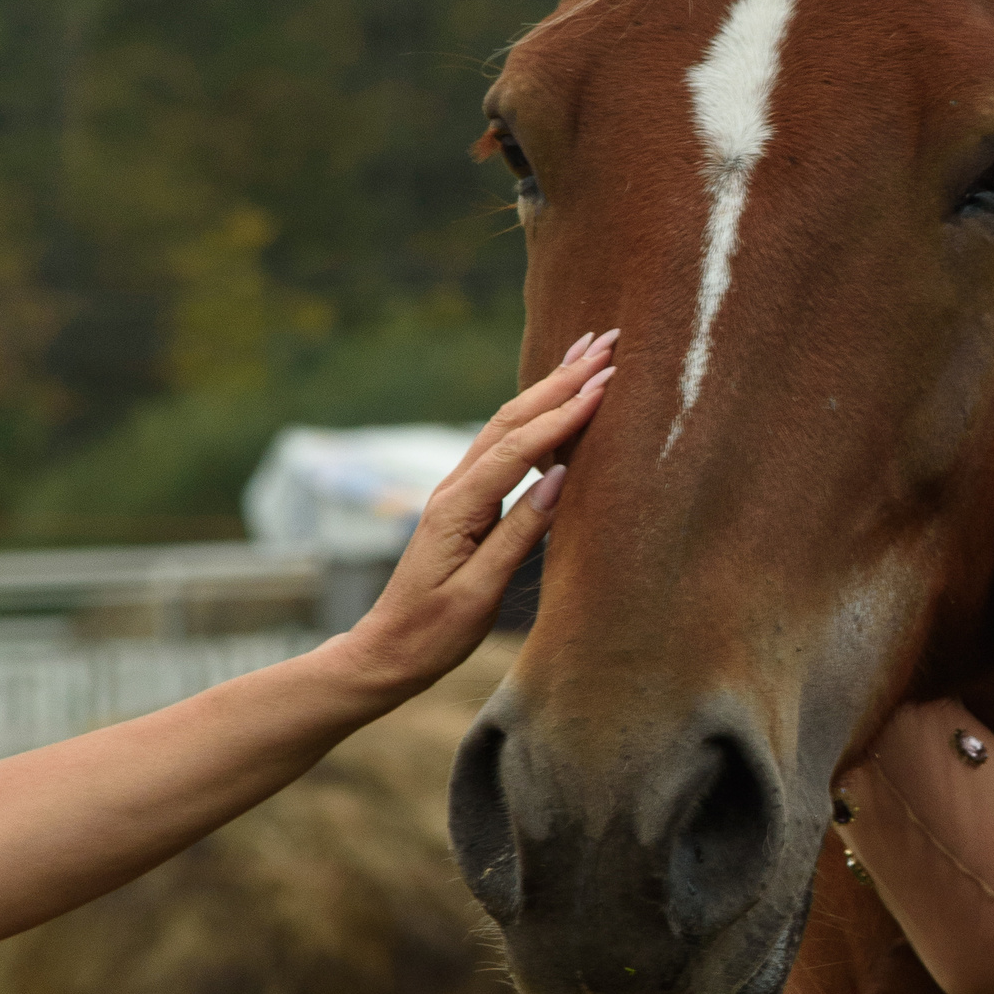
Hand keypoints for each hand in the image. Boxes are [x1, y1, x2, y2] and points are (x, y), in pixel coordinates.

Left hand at [332, 328, 617, 696]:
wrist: (387, 650)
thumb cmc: (433, 632)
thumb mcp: (478, 592)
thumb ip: (519, 534)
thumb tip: (560, 479)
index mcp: (459, 506)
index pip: (520, 447)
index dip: (564, 413)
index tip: (606, 383)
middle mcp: (456, 487)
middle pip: (513, 418)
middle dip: (561, 378)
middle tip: (606, 343)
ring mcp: (459, 490)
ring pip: (507, 423)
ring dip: (548, 386)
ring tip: (585, 354)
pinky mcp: (467, 501)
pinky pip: (505, 444)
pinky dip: (535, 414)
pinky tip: (552, 401)